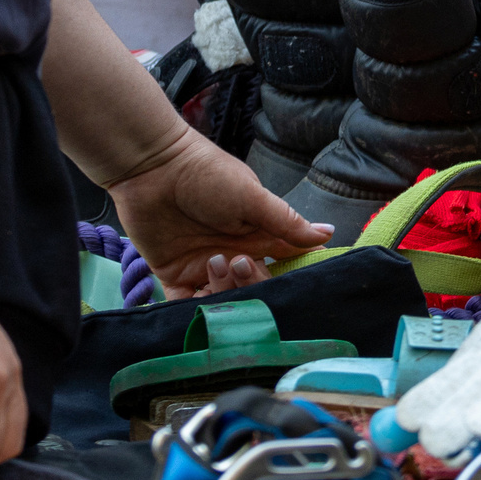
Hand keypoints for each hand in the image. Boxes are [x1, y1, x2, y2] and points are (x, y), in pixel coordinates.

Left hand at [108, 125, 332, 297]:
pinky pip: (188, 305)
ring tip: (213, 263)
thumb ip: (287, 221)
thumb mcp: (252, 197)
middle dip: (252, 281)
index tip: (296, 288)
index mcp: (257, 235)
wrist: (151, 168)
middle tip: (239, 261)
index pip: (284, 263)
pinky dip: (194, 311)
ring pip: (225, 299)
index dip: (290, 277)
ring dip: (224, 292)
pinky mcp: (176, 276)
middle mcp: (234, 254)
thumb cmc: (206, 175)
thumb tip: (329, 234)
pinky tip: (198, 301)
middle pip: (254, 286)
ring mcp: (205, 267)